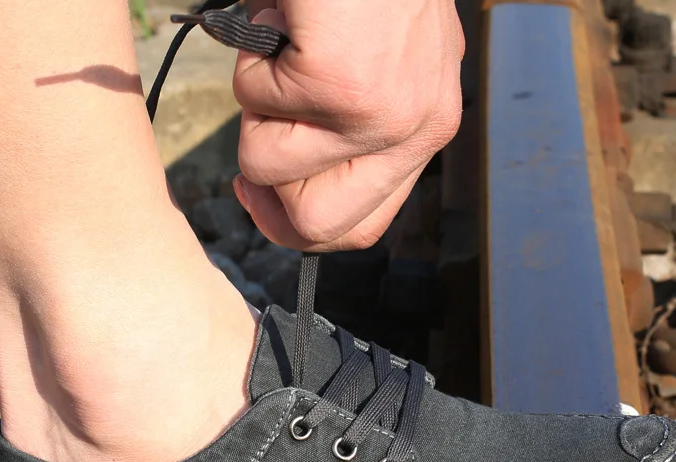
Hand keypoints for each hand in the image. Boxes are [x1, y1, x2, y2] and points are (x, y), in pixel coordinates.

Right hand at [232, 0, 463, 251]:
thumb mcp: (385, 65)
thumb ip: (356, 130)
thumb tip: (286, 178)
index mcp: (425, 129)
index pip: (362, 227)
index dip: (298, 225)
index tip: (260, 194)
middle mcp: (416, 131)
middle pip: (317, 226)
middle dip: (267, 189)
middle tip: (259, 128)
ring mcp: (380, 114)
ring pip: (265, 162)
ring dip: (255, 95)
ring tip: (290, 36)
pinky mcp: (341, 81)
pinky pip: (252, 97)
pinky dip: (250, 47)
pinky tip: (289, 12)